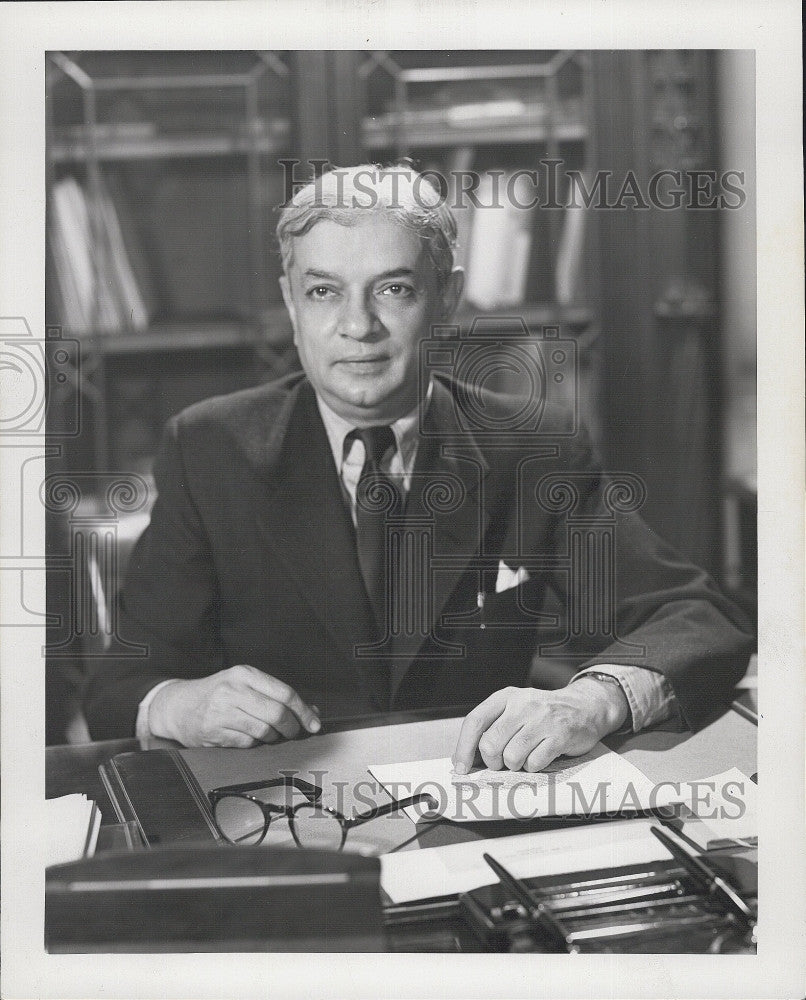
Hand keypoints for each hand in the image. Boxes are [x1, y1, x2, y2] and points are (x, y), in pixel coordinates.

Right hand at [148, 665, 321, 747]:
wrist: (178, 706)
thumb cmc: (218, 694)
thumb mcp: (244, 684)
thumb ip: (276, 695)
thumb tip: (311, 712)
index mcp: (244, 674)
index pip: (284, 692)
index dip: (304, 711)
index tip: (314, 723)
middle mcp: (232, 690)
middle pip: (277, 714)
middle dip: (292, 728)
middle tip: (293, 733)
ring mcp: (221, 712)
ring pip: (264, 731)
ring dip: (273, 737)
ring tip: (268, 733)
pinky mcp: (213, 733)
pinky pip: (248, 743)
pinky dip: (254, 743)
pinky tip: (248, 736)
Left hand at [452, 677, 629, 773]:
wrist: (585, 707)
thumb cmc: (543, 713)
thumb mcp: (516, 708)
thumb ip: (493, 726)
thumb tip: (467, 757)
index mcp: (506, 696)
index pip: (475, 721)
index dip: (464, 748)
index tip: (461, 767)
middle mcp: (523, 704)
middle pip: (490, 744)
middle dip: (493, 761)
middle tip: (503, 761)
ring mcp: (542, 719)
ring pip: (511, 757)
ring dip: (515, 765)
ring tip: (525, 756)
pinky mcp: (560, 735)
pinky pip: (534, 763)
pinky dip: (533, 766)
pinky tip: (540, 756)